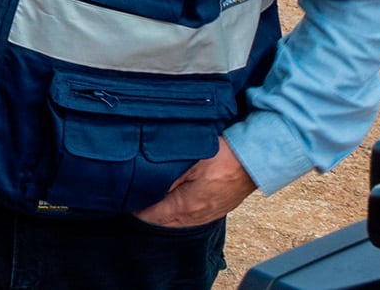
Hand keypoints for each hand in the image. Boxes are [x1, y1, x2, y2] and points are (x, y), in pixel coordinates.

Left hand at [134, 141, 255, 228]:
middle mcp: (198, 216)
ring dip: (163, 214)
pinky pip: (192, 217)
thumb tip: (145, 185)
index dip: (136, 208)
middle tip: (133, 200)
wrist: (255, 160)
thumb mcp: (189, 161)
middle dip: (147, 214)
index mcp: (187, 205)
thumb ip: (166, 175)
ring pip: (178, 221)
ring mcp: (209, 215)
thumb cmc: (224, 156)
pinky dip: (178, 213)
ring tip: (149, 201)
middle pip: (164, 222)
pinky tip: (173, 202)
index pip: (153, 216)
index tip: (124, 199)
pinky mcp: (217, 209)